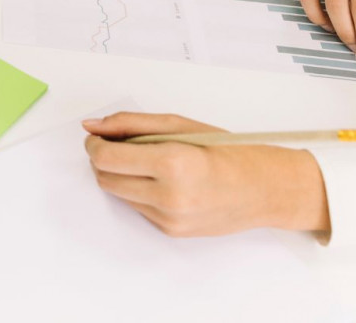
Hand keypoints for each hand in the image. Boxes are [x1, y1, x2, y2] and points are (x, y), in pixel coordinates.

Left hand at [83, 113, 329, 236]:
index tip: (96, 136)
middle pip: (106, 178)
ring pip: (118, 194)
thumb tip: (92, 124)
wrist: (263, 189)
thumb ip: (131, 123)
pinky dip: (140, 192)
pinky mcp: (171, 231)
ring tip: (148, 162)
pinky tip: (163, 182)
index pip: (107, 158)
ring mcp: (170, 218)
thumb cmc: (226, 151)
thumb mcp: (179, 125)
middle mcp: (170, 196)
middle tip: (119, 145)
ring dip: (122, 176)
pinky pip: (137, 208)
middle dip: (103, 160)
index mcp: (173, 163)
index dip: (94, 144)